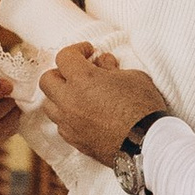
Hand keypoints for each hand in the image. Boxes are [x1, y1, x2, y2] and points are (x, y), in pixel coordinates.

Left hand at [37, 43, 170, 161]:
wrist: (147, 144)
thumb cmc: (143, 107)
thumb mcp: (133, 76)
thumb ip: (111, 68)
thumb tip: (102, 63)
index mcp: (82, 80)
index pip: (64, 57)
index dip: (77, 50)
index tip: (89, 52)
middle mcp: (68, 101)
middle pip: (47, 80)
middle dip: (61, 72)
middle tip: (79, 73)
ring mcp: (69, 123)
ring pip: (49, 104)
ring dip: (61, 96)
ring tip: (80, 95)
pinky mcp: (74, 140)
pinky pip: (61, 125)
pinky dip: (68, 116)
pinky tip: (85, 115)